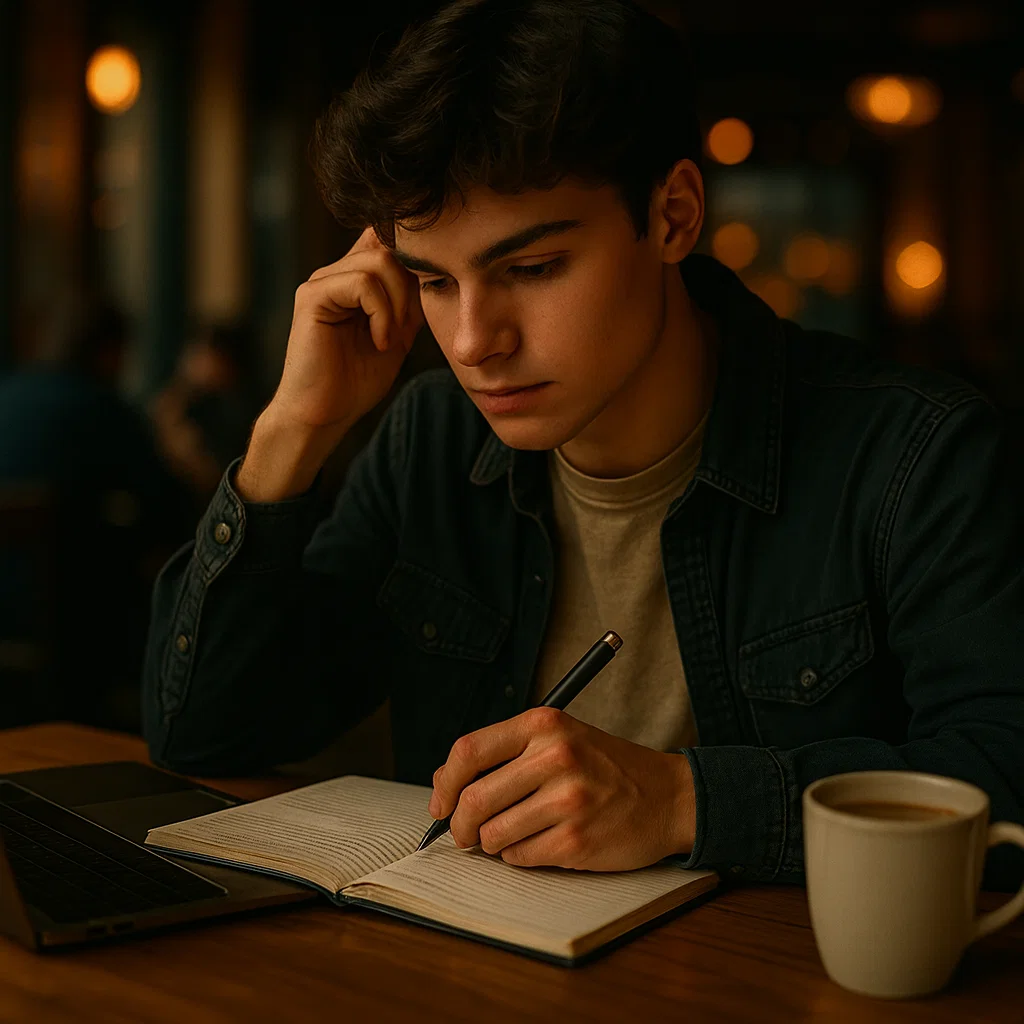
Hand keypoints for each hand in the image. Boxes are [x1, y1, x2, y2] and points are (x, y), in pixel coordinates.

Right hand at [236, 226, 425, 499]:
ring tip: (391, 339)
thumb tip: (434, 272)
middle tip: (408, 328)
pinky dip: (381, 313)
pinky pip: (361, 283)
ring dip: (397, 304)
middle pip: (389, 247)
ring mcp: (322, 282)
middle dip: (411, 288)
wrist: (325, 414)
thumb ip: (409, 302)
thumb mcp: (398, 335)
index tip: (425, 299)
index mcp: (355, 279)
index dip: (413, 260)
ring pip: (378, 261)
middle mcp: (336, 273)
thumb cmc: (357, 381)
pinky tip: (379, 342)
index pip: (386, 239)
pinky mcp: (312, 297)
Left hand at [427, 707, 696, 871]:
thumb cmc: (604, 767)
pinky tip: (541, 843)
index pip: (468, 751)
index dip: (445, 784)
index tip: (441, 803)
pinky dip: (519, 856)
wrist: (668, 795)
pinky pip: (520, 857)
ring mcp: (568, 800)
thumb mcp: (557, 740)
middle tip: (464, 833)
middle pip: (474, 799)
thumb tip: (443, 782)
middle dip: (460, 825)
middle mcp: (555, 756)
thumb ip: (501, 754)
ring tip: (513, 834)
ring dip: (492, 843)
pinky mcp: (577, 841)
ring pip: (493, 835)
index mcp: (544, 724)